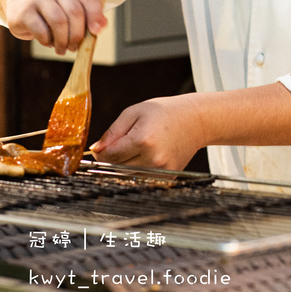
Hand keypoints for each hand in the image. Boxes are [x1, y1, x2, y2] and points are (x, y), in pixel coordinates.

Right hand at [3, 0, 105, 54]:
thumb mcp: (73, 12)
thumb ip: (90, 18)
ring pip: (59, 21)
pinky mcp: (25, 11)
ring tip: (62, 49)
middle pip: (75, 11)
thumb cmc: (54, 14)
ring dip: (63, 40)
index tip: (96, 32)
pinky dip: (48, 41)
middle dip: (78, 34)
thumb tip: (102, 25)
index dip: (95, 15)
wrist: (22, 10)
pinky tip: (48, 43)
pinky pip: (41, 30)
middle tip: (75, 47)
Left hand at [89, 95, 207, 170]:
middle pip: (117, 168)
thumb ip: (112, 132)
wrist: (195, 121)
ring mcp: (161, 171)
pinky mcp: (167, 178)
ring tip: (133, 149)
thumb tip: (96, 150)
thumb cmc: (163, 113)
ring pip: (128, 176)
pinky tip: (144, 156)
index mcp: (142, 140)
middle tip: (117, 146)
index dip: (100, 154)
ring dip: (123, 166)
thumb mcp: (133, 113)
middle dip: (111, 159)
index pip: (110, 156)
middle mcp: (152, 159)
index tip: (98, 149)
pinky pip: (142, 179)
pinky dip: (137, 170)